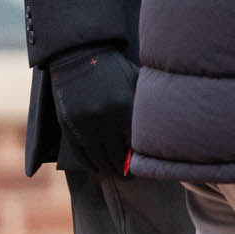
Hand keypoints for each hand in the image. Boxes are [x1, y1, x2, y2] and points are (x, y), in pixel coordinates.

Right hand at [47, 44, 137, 174]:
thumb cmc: (115, 69)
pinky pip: (81, 154)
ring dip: (109, 171)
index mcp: (125, 109)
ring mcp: (84, 125)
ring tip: (118, 175)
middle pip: (117, 158)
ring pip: (99, 160)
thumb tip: (166, 129)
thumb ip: (146, 107)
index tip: (149, 167)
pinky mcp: (69, 126)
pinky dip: (90, 165)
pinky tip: (99, 169)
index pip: (137, 146)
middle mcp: (105, 121)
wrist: (80, 56)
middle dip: (126, 171)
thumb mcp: (136, 83)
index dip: (142, 160)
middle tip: (133, 177)